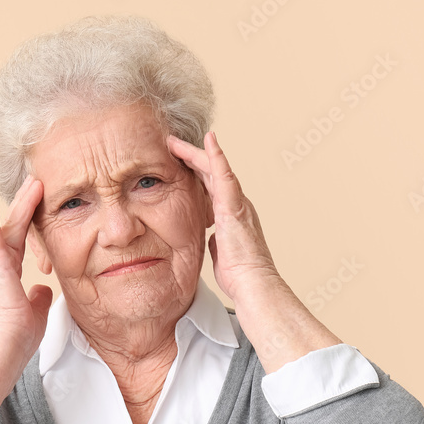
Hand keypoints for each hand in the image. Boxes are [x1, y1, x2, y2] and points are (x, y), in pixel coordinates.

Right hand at [0, 175, 53, 362]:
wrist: (9, 344)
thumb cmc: (20, 334)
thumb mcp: (36, 309)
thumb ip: (38, 295)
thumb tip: (42, 288)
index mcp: (9, 272)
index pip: (20, 240)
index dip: (29, 221)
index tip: (38, 202)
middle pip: (15, 226)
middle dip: (27, 203)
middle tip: (37, 181)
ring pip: (9, 223)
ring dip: (20, 201)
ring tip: (32, 179)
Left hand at [167, 131, 281, 302]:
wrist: (252, 283)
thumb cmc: (239, 274)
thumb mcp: (220, 251)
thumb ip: (215, 239)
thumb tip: (210, 236)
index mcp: (230, 214)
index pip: (209, 186)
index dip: (194, 172)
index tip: (177, 162)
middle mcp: (236, 204)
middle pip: (210, 173)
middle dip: (190, 157)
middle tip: (171, 145)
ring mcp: (237, 203)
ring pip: (216, 168)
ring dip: (196, 152)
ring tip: (176, 141)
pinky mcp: (235, 206)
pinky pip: (226, 175)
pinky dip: (217, 156)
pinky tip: (209, 140)